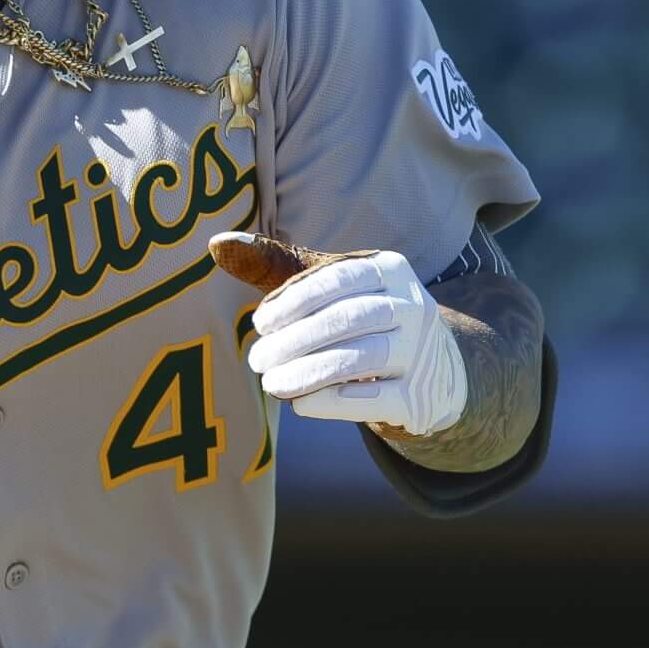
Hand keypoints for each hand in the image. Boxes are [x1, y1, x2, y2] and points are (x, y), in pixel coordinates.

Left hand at [209, 233, 465, 436]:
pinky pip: (373, 399)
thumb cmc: (360, 319)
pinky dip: (333, 402)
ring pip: (362, 358)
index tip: (259, 322)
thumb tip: (216, 244)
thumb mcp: (327, 288)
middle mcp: (413, 306)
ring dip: (308, 372)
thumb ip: (275, 265)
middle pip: (349, 318)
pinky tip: (300, 404)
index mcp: (390, 269)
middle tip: (257, 359)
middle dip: (296, 339)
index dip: (294, 300)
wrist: (432, 372)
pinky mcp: (418, 398)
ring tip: (271, 383)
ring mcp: (420, 353)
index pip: (338, 278)